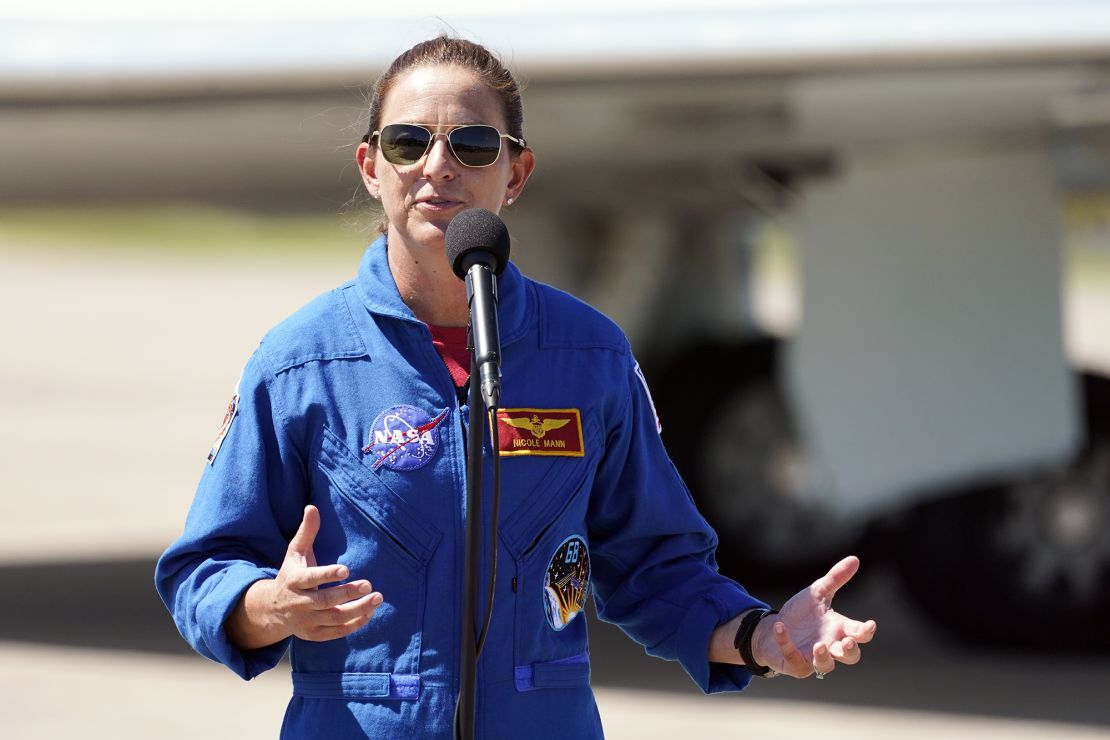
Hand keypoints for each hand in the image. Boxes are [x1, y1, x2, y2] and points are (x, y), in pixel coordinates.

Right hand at [225, 505, 383, 648]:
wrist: (273, 610)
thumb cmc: (291, 575)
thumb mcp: (295, 553)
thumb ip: (306, 532)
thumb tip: (312, 507)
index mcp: (294, 581)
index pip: (311, 579)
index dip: (327, 575)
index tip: (346, 569)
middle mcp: (300, 603)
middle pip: (325, 601)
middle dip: (348, 594)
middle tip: (369, 585)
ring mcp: (307, 621)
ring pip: (334, 618)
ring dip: (357, 610)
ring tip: (377, 598)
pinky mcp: (314, 634)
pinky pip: (336, 632)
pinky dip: (354, 623)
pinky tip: (369, 612)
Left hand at [751, 555, 876, 677]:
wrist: (774, 628)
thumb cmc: (802, 614)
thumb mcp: (818, 593)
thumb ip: (835, 578)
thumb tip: (855, 559)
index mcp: (839, 629)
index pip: (859, 634)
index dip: (866, 631)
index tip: (870, 625)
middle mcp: (830, 646)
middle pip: (850, 657)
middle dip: (851, 651)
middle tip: (848, 642)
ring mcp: (813, 657)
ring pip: (825, 666)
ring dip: (823, 657)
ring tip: (819, 645)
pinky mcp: (794, 663)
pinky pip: (792, 657)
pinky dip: (785, 643)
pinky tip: (780, 626)